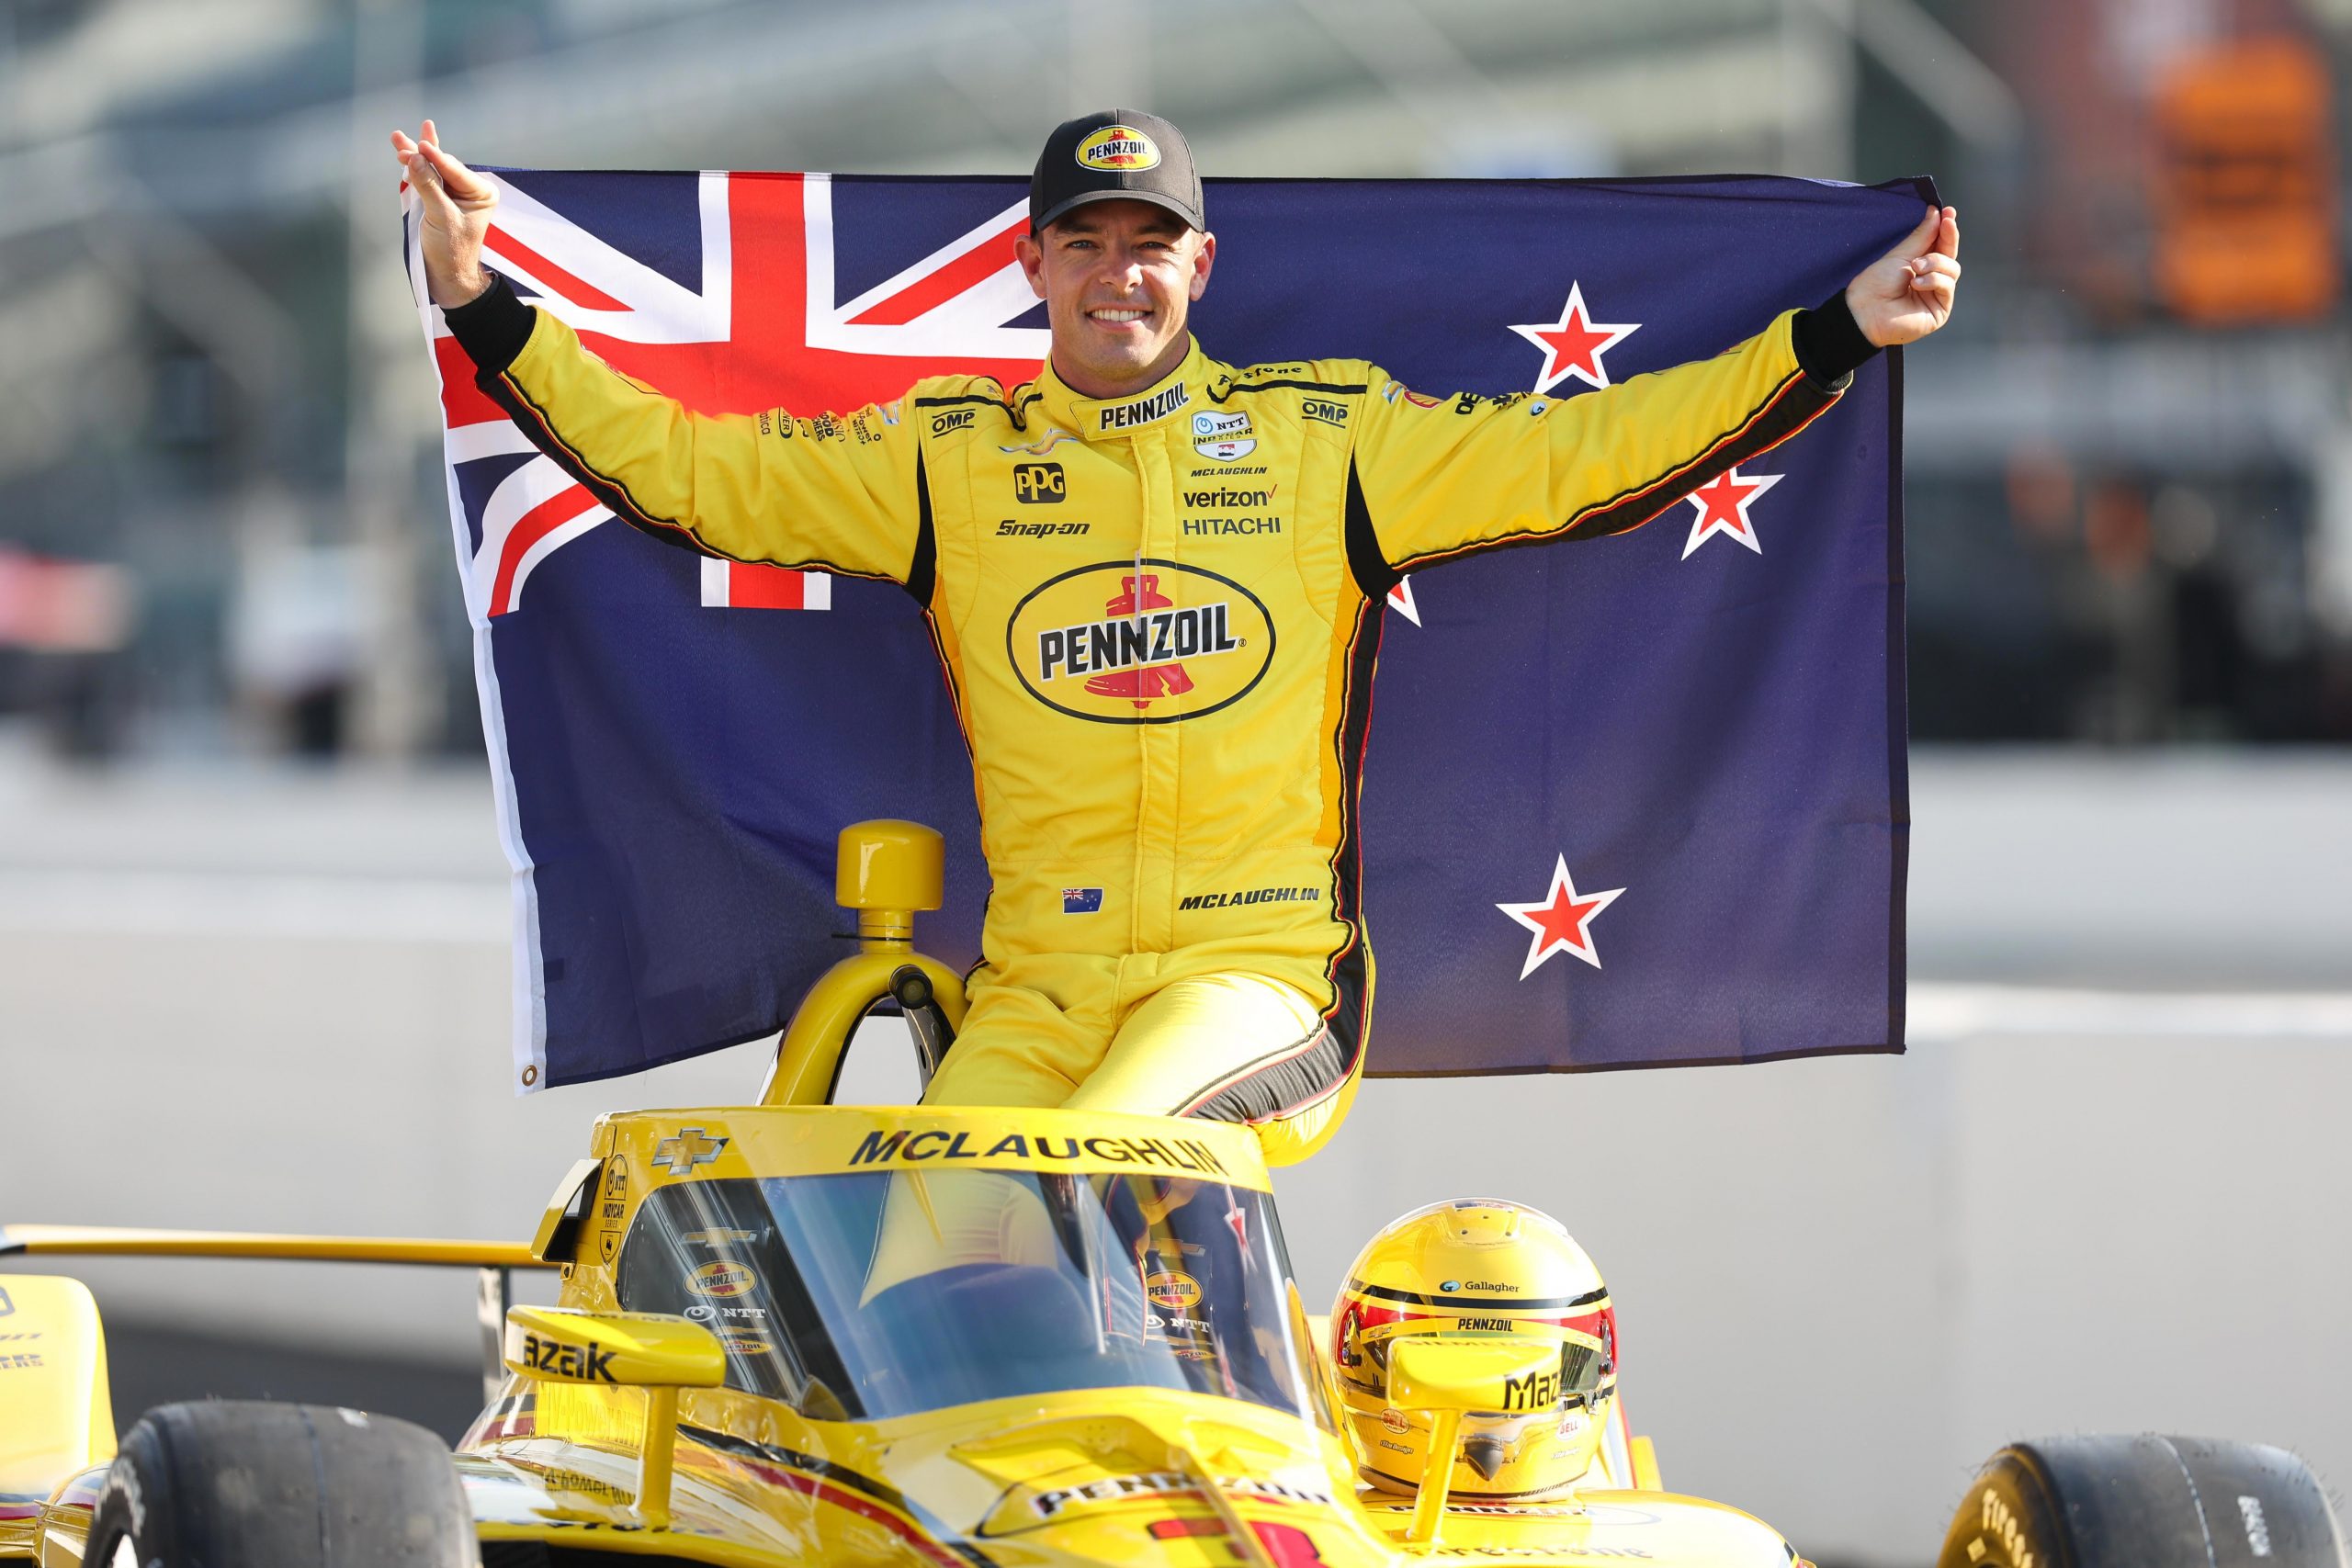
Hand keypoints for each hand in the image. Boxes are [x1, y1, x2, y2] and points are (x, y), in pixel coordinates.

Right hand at [390, 119, 499, 309]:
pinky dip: (415, 164)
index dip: (435, 157)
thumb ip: (428, 186)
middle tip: (400, 145)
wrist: (446, 273)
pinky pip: (426, 175)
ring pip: (432, 167)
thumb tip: (416, 158)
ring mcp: (454, 191)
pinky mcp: (440, 196)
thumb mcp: (440, 217)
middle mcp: (470, 189)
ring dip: (413, 154)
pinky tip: (407, 147)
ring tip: (398, 138)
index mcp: (481, 193)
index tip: (420, 146)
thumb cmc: (450, 250)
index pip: (455, 170)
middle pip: (442, 165)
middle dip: (420, 155)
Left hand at [1845, 205, 1959, 347]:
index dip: (1946, 229)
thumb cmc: (1876, 285)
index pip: (1939, 245)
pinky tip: (1916, 283)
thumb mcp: (1901, 255)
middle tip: (1946, 222)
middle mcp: (1930, 280)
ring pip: (1952, 269)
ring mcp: (1936, 295)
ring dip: (1935, 263)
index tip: (1948, 212)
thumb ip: (1922, 236)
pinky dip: (1933, 280)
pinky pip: (1947, 286)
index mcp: (1920, 266)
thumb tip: (1935, 213)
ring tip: (1915, 266)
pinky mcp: (1939, 310)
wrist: (1865, 311)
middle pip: (1949, 255)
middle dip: (1948, 237)